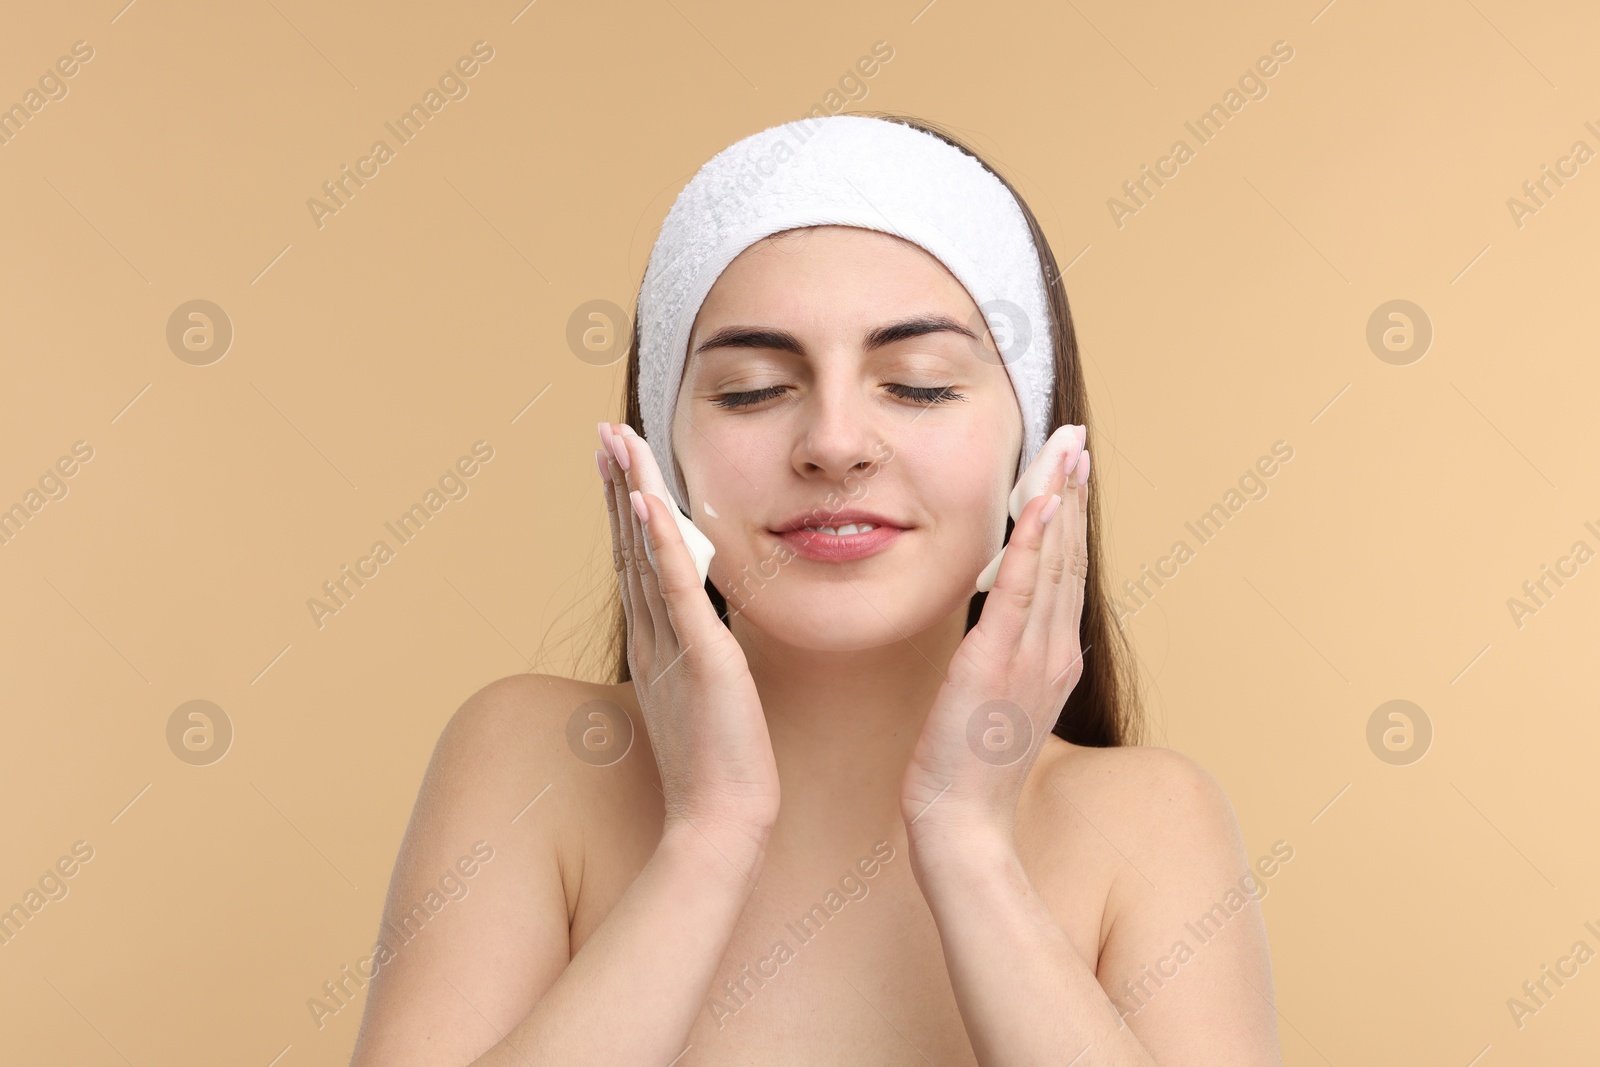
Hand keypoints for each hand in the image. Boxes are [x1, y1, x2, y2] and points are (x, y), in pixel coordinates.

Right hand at [598, 423, 780, 850]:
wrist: (719, 822)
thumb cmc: (715, 766)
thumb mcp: (701, 694)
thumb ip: (694, 654)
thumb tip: (698, 628)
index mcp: (654, 642)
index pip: (635, 558)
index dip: (623, 504)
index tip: (615, 457)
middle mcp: (653, 635)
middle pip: (628, 543)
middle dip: (616, 483)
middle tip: (602, 430)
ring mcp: (672, 643)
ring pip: (646, 553)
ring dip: (631, 493)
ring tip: (617, 442)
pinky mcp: (703, 656)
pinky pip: (678, 589)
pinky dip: (661, 543)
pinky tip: (649, 502)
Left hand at [899, 425, 1090, 842]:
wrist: (962, 824)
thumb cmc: (968, 770)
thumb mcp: (996, 702)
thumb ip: (1004, 657)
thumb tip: (996, 621)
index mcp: (1054, 659)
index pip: (1066, 573)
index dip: (1071, 517)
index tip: (1073, 469)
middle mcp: (1054, 651)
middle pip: (1071, 556)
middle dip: (1075, 493)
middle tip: (1079, 438)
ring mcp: (1032, 656)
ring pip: (1055, 563)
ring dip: (1061, 501)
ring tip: (1068, 451)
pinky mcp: (997, 661)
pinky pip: (1021, 591)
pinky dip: (1035, 544)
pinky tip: (1040, 504)